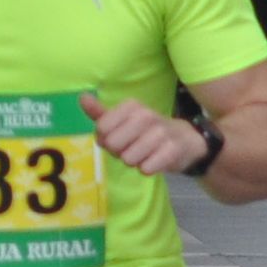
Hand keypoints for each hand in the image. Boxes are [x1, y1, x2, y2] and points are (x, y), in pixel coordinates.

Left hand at [89, 94, 207, 177]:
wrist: (184, 139)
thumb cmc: (146, 130)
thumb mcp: (123, 120)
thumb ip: (100, 113)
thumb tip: (81, 97)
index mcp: (131, 106)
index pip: (101, 129)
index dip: (105, 139)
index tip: (118, 136)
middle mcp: (146, 115)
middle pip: (112, 145)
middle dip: (118, 152)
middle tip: (131, 147)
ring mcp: (160, 132)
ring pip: (128, 159)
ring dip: (134, 161)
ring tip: (144, 153)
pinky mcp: (172, 150)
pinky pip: (145, 168)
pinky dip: (147, 168)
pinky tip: (155, 160)